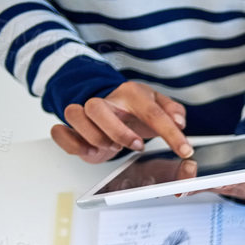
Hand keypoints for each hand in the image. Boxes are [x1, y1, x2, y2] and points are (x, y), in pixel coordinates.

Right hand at [51, 82, 191, 162]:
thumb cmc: (137, 110)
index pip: (152, 112)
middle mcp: (105, 101)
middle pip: (96, 106)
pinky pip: (59, 132)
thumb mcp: (159, 106)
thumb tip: (179, 120)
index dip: (171, 134)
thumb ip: (173, 111)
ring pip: (74, 114)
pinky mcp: (72, 130)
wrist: (113, 108)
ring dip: (94, 137)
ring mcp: (85, 115)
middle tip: (137, 146)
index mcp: (131, 94)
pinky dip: (71, 143)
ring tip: (112, 147)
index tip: (185, 151)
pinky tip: (89, 151)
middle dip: (117, 131)